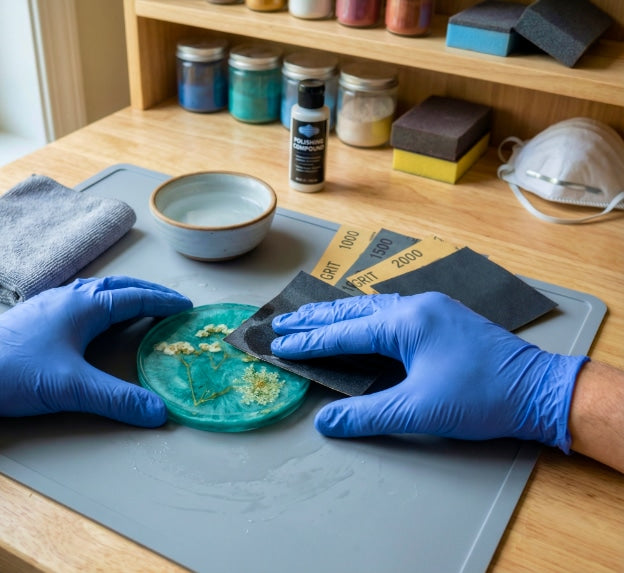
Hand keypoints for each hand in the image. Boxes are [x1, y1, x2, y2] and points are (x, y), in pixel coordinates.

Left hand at [0, 276, 191, 434]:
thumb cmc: (14, 373)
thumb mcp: (71, 388)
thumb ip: (118, 400)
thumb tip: (159, 412)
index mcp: (84, 305)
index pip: (135, 297)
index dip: (163, 302)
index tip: (187, 307)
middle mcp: (69, 296)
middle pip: (118, 286)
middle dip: (148, 293)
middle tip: (171, 304)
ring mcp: (50, 302)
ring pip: (98, 290)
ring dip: (124, 295)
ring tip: (141, 306)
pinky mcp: (37, 314)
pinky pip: (81, 298)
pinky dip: (102, 302)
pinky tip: (97, 317)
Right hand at [270, 292, 587, 451]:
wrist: (540, 389)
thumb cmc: (482, 396)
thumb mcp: (419, 410)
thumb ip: (367, 415)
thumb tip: (327, 423)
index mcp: (407, 322)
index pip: (346, 332)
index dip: (310, 341)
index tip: (280, 343)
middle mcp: (416, 307)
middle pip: (353, 311)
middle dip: (315, 319)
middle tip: (282, 322)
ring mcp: (432, 309)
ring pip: (372, 307)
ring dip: (339, 314)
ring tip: (308, 317)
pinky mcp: (443, 318)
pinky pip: (391, 310)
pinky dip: (364, 316)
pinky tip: (358, 318)